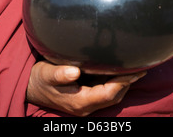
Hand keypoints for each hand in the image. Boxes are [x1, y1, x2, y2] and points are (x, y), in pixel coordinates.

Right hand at [26, 60, 145, 116]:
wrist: (31, 86)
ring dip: (123, 83)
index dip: (123, 81)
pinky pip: (104, 92)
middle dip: (128, 83)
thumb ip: (60, 74)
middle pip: (114, 96)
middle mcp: (85, 106)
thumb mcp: (46, 73)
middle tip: (141, 66)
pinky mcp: (84, 97)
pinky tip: (118, 71)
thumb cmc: (39, 78)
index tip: (134, 69)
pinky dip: (114, 83)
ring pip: (111, 96)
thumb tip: (74, 71)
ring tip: (134, 68)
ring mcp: (85, 103)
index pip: (108, 93)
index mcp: (79, 101)